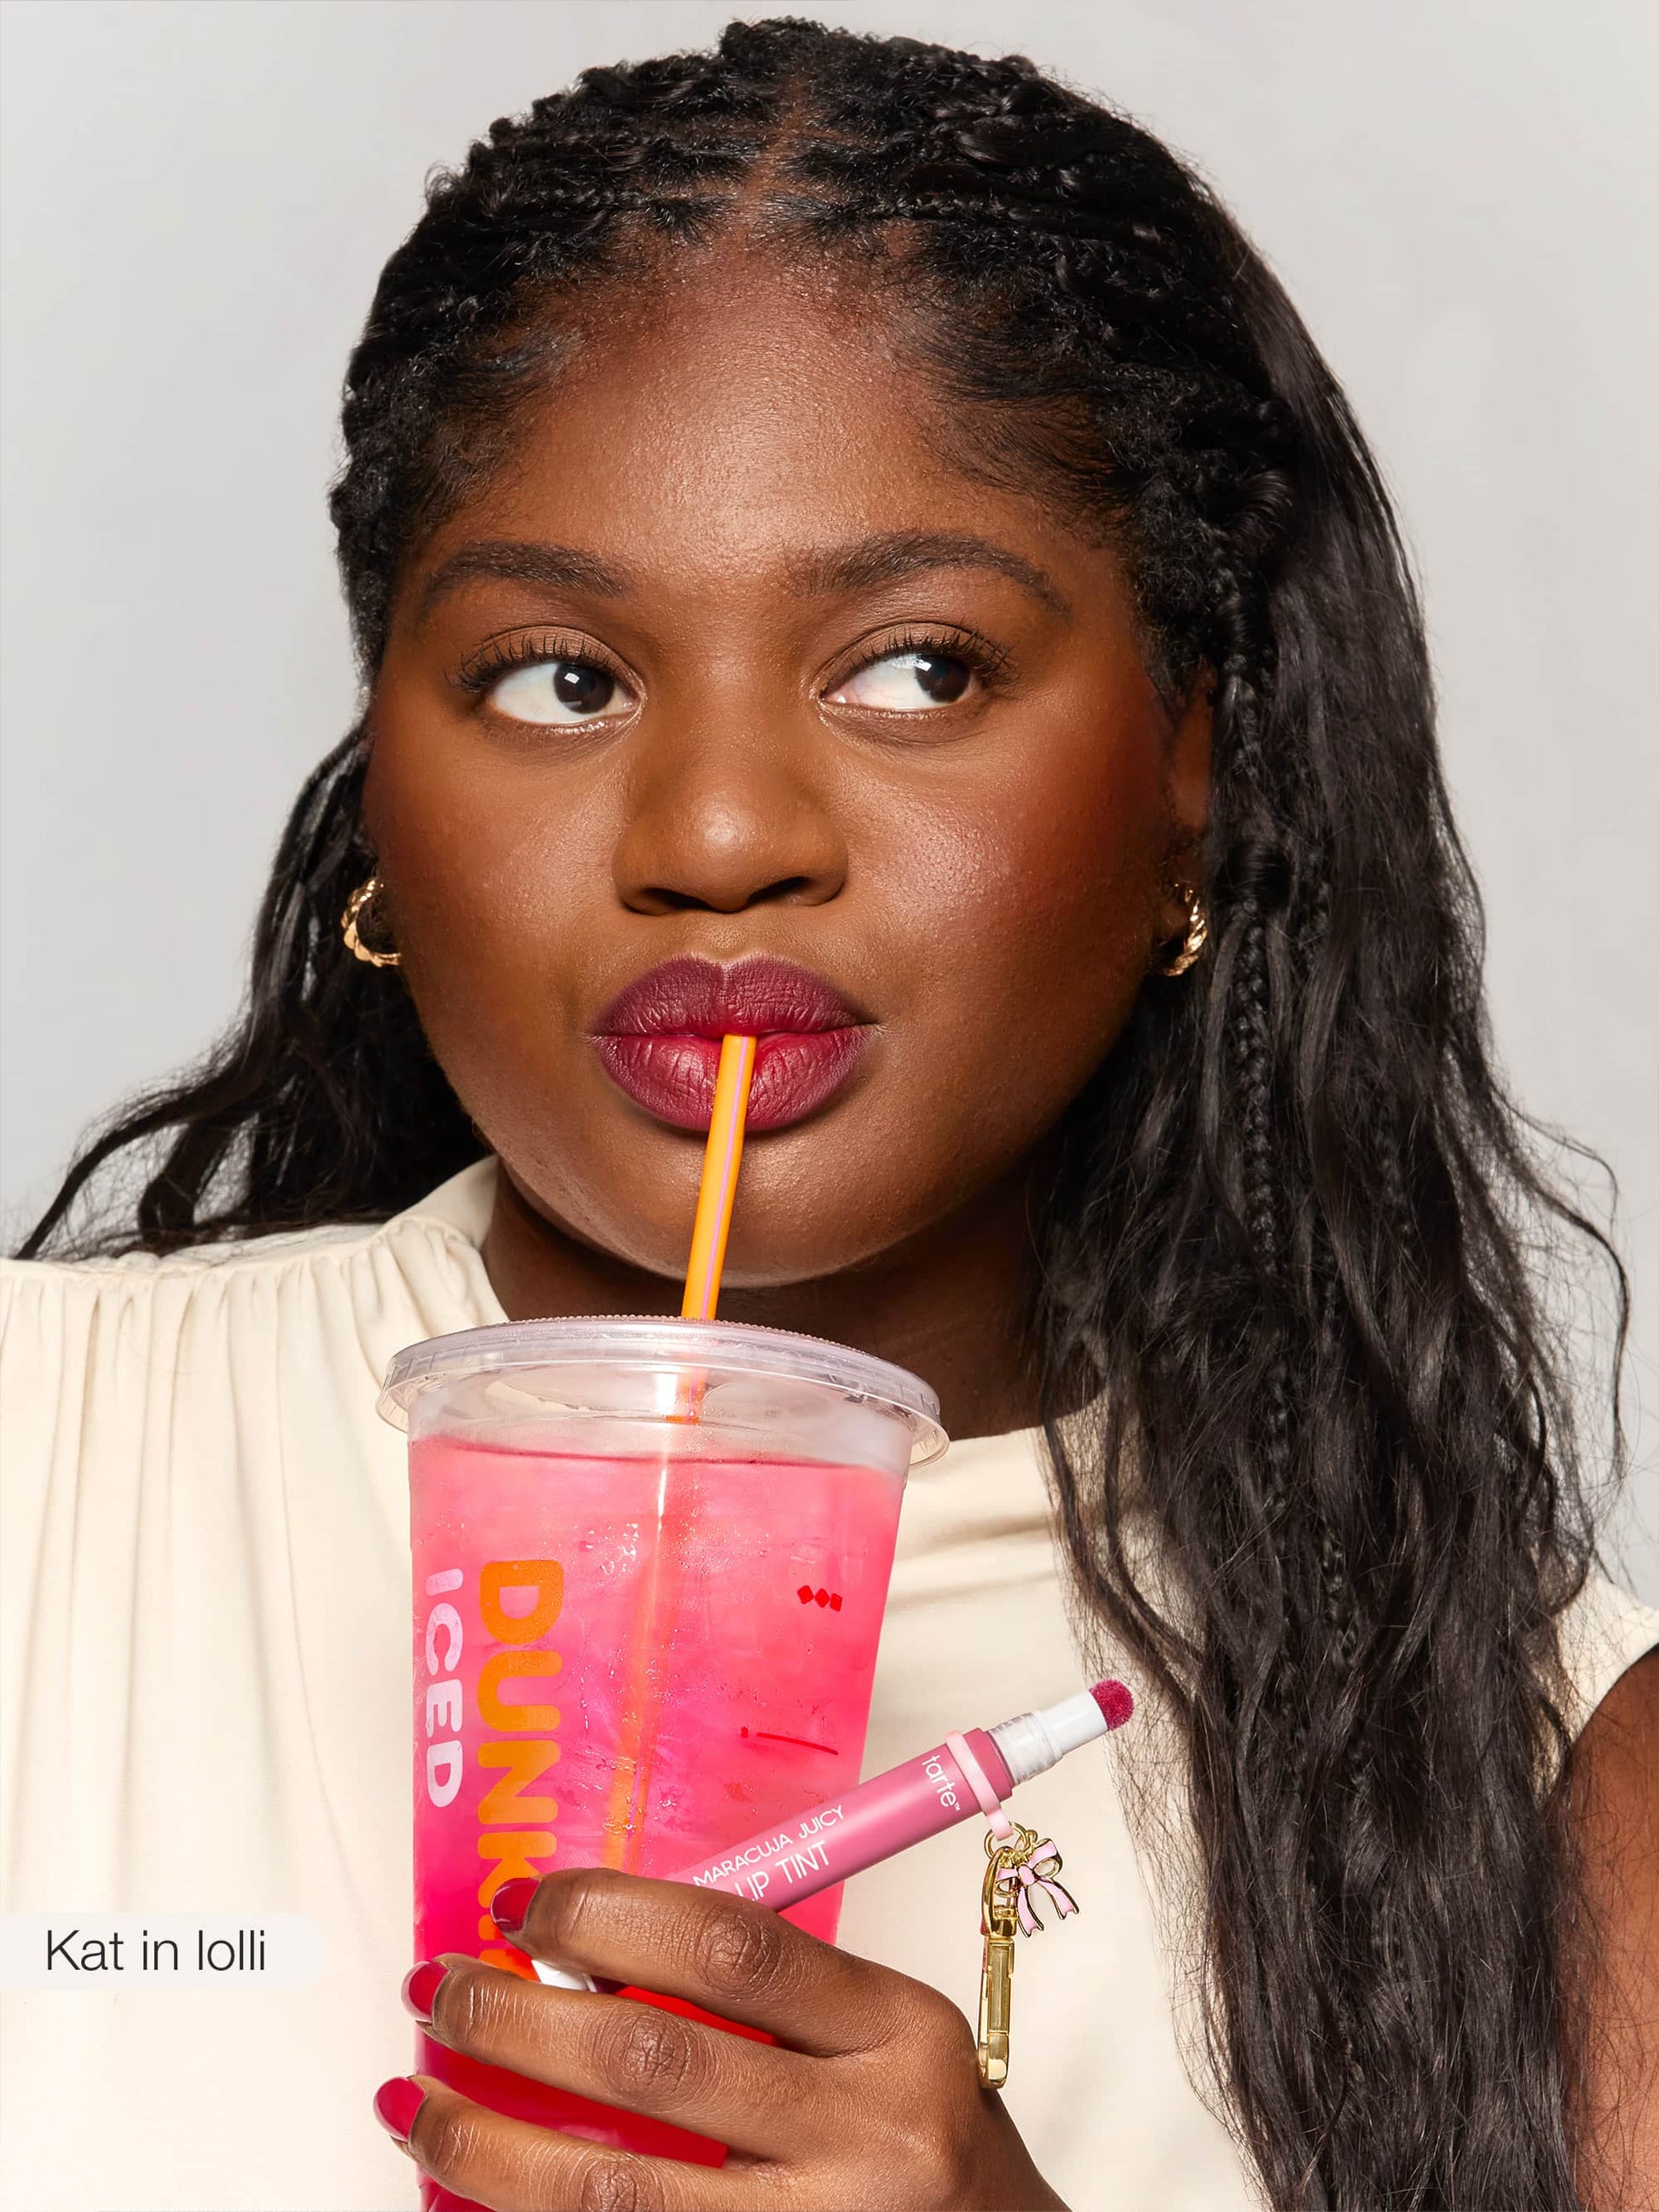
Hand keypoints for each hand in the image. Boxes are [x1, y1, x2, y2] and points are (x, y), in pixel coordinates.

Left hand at [374, 1866, 1066, 2209]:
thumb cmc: (927, 2144)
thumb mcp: (884, 2042)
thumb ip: (769, 1997)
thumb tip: (588, 1952)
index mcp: (899, 2035)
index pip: (733, 1947)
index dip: (608, 1914)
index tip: (525, 1902)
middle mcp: (869, 2142)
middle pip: (655, 2064)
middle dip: (517, 2018)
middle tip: (441, 1984)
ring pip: (612, 2193)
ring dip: (486, 2141)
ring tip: (416, 2097)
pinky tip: (477, 2190)